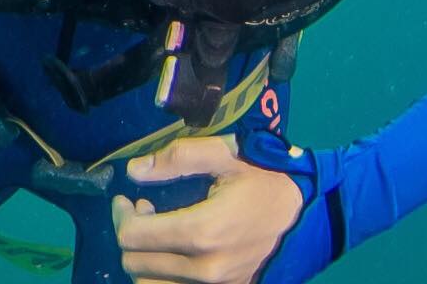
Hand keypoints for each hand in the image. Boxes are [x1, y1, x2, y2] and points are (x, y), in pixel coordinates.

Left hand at [112, 135, 305, 283]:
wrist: (305, 213)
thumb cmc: (262, 177)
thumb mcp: (222, 154)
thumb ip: (176, 158)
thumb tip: (134, 171)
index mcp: (202, 232)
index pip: (133, 236)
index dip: (121, 215)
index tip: (127, 198)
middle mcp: (206, 268)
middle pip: (135, 264)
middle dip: (131, 233)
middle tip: (145, 210)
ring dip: (145, 259)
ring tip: (158, 234)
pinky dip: (164, 276)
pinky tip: (174, 252)